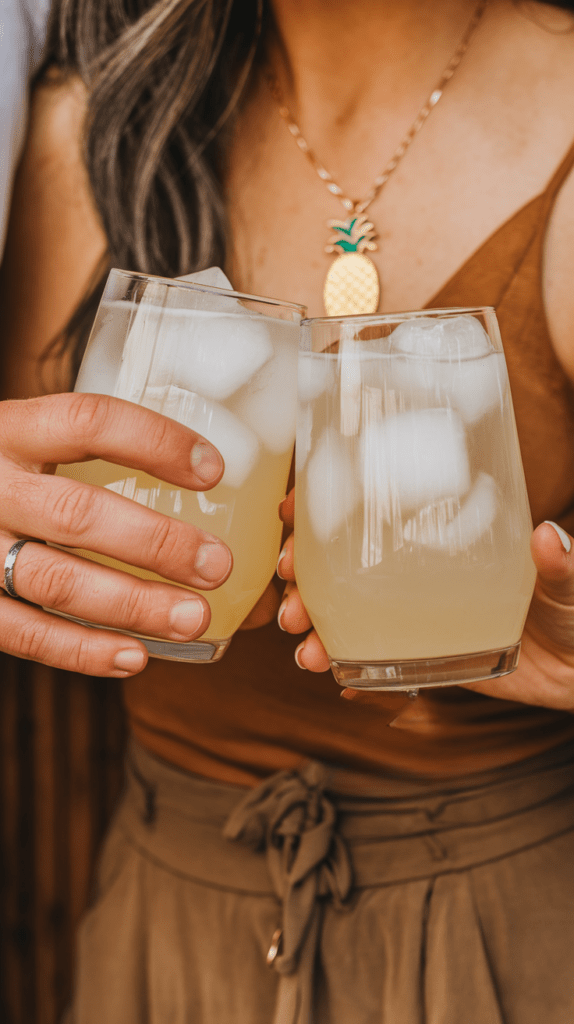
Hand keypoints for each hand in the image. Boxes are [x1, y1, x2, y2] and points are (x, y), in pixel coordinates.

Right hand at [0, 393, 231, 676]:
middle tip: (216, 565)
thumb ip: (101, 464)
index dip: (153, 443)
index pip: (87, 422)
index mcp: (14, 431)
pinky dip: (84, 650)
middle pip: (76, 514)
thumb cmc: (8, 477)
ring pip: (55, 580)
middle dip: (156, 543)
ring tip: (191, 618)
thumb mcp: (34, 447)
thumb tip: (221, 509)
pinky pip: (25, 633)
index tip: (212, 469)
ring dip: (133, 604)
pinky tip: (135, 656)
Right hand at [277, 506, 573, 711]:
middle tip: (288, 580)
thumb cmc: (573, 611)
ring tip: (304, 646)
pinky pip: (369, 662)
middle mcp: (413, 575)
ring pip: (342, 613)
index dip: (322, 507)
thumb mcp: (567, 582)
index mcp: (437, 538)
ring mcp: (410, 617)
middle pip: (338, 565)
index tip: (290, 509)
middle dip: (300, 572)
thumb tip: (547, 536)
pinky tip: (327, 671)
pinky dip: (344, 667)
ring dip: (312, 623)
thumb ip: (559, 563)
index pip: (371, 513)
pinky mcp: (418, 659)